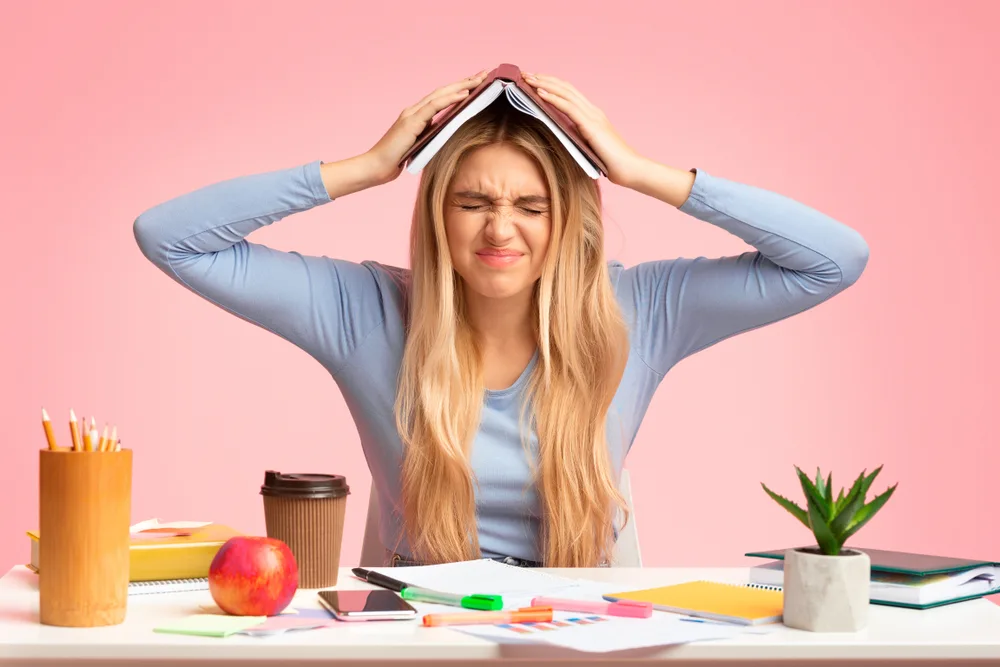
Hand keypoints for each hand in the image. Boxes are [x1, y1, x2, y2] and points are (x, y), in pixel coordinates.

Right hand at [363, 70, 488, 184]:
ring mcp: (412, 114)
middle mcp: (414, 110)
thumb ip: (430, 136)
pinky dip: (450, 98)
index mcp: (417, 116)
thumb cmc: (396, 160)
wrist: (376, 166)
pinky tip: (464, 93)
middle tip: (484, 73)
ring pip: (440, 94)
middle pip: (443, 91)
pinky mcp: (411, 122)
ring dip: (462, 85)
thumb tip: (445, 133)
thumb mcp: (420, 146)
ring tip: (479, 79)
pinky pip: (434, 106)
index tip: (476, 83)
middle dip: (465, 81)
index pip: (441, 97)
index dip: (459, 89)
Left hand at [521, 72, 646, 186]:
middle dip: (544, 79)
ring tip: (528, 78)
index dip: (552, 85)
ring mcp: (593, 116)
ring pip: (565, 93)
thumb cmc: (611, 163)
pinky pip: (568, 107)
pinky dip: (553, 98)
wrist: (630, 168)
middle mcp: (592, 111)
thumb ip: (578, 139)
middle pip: (565, 88)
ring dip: (544, 84)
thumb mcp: (589, 148)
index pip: (569, 93)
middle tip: (525, 74)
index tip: (534, 81)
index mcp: (592, 115)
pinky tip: (539, 93)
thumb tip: (562, 138)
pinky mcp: (591, 126)